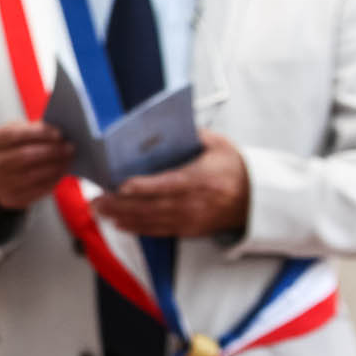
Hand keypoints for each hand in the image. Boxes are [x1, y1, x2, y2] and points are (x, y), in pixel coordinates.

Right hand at [0, 121, 73, 209]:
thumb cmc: (10, 150)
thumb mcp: (13, 135)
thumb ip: (31, 130)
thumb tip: (58, 134)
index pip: (11, 135)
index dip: (37, 134)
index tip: (58, 134)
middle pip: (22, 156)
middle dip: (50, 151)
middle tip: (68, 147)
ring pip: (31, 175)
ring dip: (54, 166)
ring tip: (67, 159)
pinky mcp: (8, 199)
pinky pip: (35, 190)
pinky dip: (52, 180)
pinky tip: (60, 172)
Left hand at [92, 130, 249, 236]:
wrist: (259, 198)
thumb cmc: (236, 168)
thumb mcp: (218, 145)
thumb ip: (192, 135)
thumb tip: (164, 125)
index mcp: (200, 179)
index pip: (166, 185)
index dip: (141, 187)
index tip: (119, 186)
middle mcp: (193, 203)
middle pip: (151, 206)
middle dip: (120, 205)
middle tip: (96, 200)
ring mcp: (191, 219)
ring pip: (151, 221)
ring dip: (123, 217)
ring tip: (100, 211)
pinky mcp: (190, 230)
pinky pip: (159, 231)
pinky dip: (138, 228)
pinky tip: (120, 224)